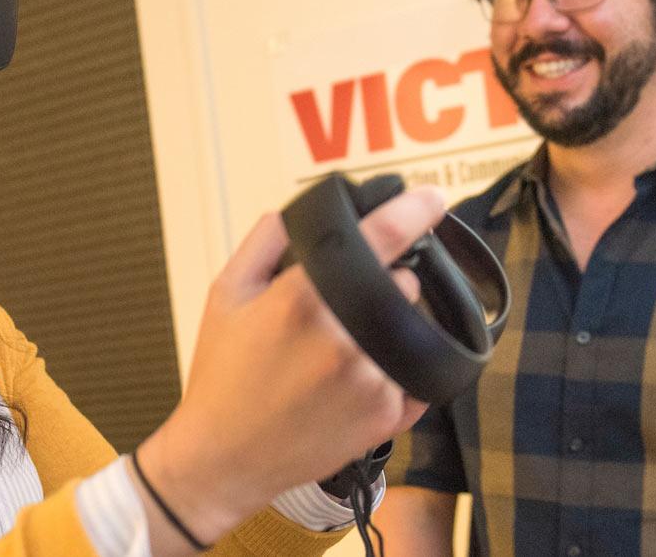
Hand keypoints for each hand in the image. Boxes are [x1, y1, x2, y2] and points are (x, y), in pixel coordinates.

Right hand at [135, 186, 442, 544]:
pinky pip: (412, 374)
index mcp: (303, 300)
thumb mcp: (225, 293)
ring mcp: (370, 381)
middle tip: (341, 309)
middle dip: (384, 283)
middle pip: (402, 283)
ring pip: (410, 328)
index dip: (415, 210)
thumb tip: (307, 211)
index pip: (381, 238)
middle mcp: (343, 339)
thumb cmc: (223, 375)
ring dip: (388, 328)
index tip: (433, 198)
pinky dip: (393, 369)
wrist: (223, 458)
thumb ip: (266, 240)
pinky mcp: (385, 416)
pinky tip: (352, 382)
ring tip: (339, 352)